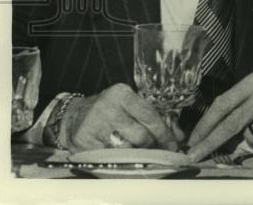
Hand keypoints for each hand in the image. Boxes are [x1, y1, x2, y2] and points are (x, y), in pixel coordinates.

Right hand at [60, 83, 180, 150]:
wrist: (73, 116)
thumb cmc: (109, 111)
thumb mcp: (131, 107)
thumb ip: (155, 119)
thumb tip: (179, 136)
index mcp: (122, 94)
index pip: (150, 116)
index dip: (164, 133)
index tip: (173, 144)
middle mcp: (108, 106)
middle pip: (140, 135)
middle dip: (151, 146)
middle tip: (157, 151)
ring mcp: (94, 124)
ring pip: (125, 149)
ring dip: (134, 154)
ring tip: (136, 152)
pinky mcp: (83, 141)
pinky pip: (109, 156)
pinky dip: (118, 159)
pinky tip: (120, 156)